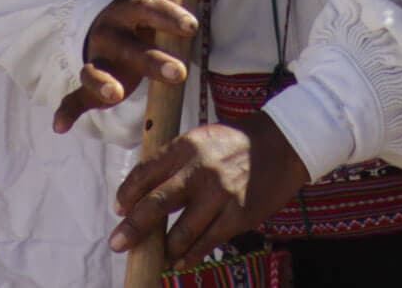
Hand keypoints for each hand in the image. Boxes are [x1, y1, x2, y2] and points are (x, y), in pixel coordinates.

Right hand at [53, 0, 196, 133]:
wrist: (106, 29)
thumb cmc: (146, 21)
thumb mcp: (164, 4)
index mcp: (131, 10)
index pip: (150, 8)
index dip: (170, 16)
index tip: (192, 26)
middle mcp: (110, 33)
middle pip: (130, 46)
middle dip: (154, 60)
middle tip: (181, 73)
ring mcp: (96, 59)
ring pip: (96, 71)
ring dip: (103, 84)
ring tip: (114, 96)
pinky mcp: (88, 85)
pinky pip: (75, 97)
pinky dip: (67, 111)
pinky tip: (60, 125)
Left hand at [107, 113, 309, 268]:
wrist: (283, 144)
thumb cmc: (235, 142)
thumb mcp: (200, 138)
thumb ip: (173, 161)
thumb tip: (144, 191)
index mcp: (186, 146)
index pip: (145, 172)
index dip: (127, 194)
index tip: (119, 208)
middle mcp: (200, 170)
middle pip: (156, 204)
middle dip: (133, 228)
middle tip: (118, 243)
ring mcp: (220, 195)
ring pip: (180, 233)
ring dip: (163, 250)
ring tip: (155, 258)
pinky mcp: (238, 216)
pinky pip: (206, 243)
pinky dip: (189, 256)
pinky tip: (179, 262)